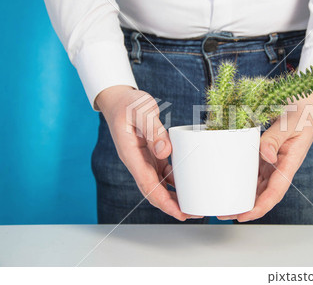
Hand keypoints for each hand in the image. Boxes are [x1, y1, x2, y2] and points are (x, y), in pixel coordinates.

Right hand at [96, 85, 196, 220]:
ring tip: (193, 203)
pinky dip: (174, 182)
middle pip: (154, 191)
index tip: (179, 212)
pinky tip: (187, 185)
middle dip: (172, 205)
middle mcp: (137, 162)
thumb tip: (165, 151)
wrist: (118, 100)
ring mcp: (143, 160)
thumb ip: (153, 130)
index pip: (148, 185)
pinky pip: (162, 174)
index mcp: (131, 155)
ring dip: (174, 196)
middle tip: (194, 213)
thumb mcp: (141, 111)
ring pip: (159, 185)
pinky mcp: (150, 155)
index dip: (164, 201)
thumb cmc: (128, 104)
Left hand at [217, 94, 312, 221]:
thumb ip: (275, 138)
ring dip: (241, 196)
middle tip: (223, 214)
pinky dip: (241, 180)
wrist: (306, 103)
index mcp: (290, 162)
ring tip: (222, 203)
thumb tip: (265, 155)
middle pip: (262, 194)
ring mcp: (272, 162)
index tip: (244, 216)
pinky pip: (253, 171)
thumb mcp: (290, 123)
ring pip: (256, 185)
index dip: (260, 207)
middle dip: (245, 207)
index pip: (275, 191)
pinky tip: (228, 184)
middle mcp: (280, 166)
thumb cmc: (301, 112)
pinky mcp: (265, 155)